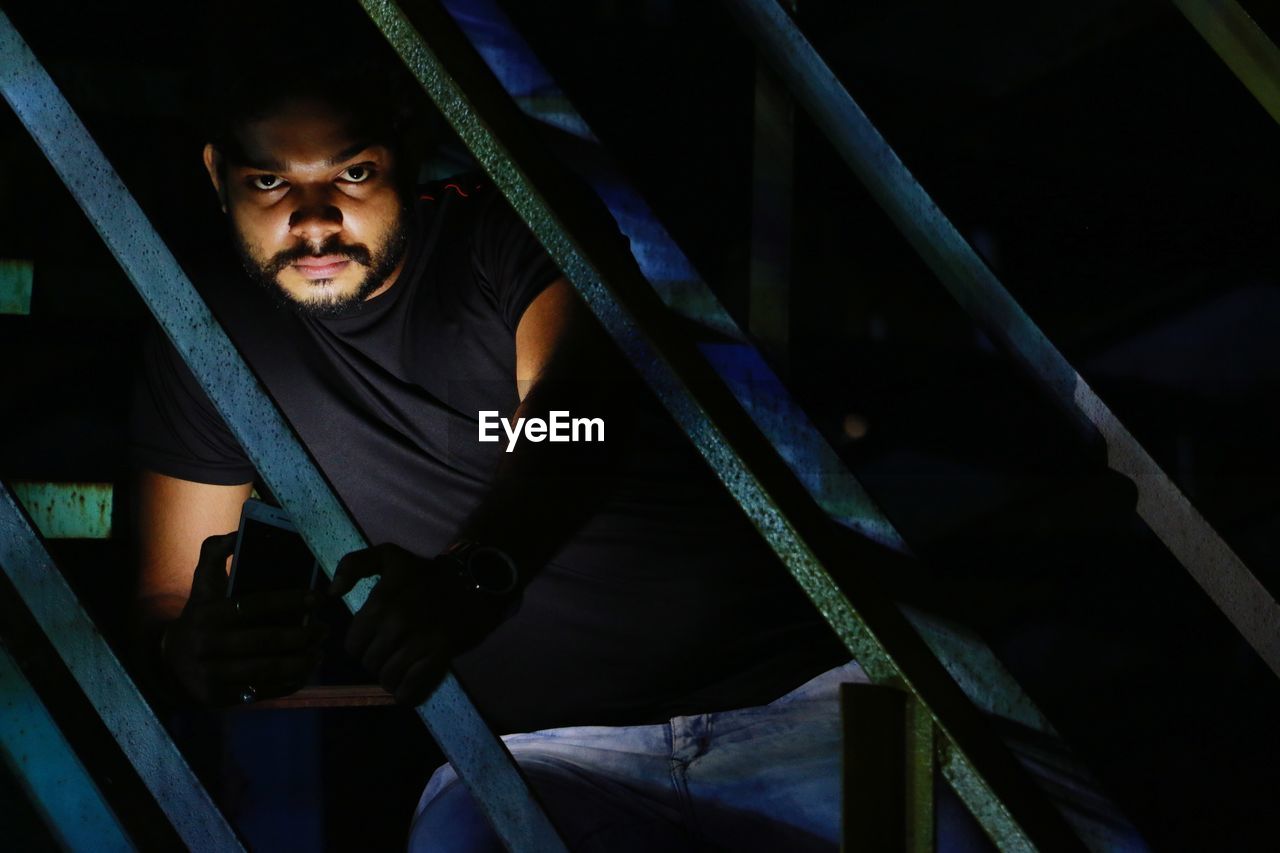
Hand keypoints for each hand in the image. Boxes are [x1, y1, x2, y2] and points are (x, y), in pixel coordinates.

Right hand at [161, 532, 326, 705]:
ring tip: (320, 651)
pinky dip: (289, 683)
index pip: (256, 605)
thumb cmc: (200, 613)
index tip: (318, 598)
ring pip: (268, 669)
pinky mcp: (219, 698)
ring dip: (301, 661)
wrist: (171, 661)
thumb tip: (236, 534)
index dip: (290, 601)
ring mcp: (212, 674)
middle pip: (266, 640)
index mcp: (208, 614)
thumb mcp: (202, 581)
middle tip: (325, 628)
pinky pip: (262, 691)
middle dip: (302, 634)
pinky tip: (306, 671)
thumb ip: (215, 552)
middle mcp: (208, 645)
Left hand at [329, 543, 514, 705]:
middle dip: (378, 662)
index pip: (353, 645)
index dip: (362, 646)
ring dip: (392, 679)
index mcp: (379, 603)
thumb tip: (332, 593)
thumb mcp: (388, 555)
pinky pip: (412, 686)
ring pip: (389, 677)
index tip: (375, 641)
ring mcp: (417, 640)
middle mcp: (395, 623)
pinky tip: (407, 690)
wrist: (473, 580)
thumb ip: (353, 565)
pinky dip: (407, 693)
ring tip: (400, 671)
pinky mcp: (438, 654)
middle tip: (391, 655)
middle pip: (370, 663)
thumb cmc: (427, 572)